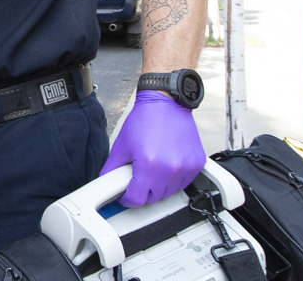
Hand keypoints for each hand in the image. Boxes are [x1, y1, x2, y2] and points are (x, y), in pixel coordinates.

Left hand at [100, 91, 205, 206]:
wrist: (166, 103)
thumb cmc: (145, 120)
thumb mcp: (121, 145)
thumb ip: (111, 169)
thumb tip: (105, 184)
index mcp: (149, 165)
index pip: (137, 199)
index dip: (128, 199)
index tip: (126, 196)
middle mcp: (169, 168)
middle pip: (154, 198)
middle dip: (144, 191)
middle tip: (139, 177)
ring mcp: (185, 167)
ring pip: (170, 192)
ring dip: (160, 186)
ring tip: (154, 168)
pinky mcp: (196, 163)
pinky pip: (185, 183)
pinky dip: (175, 179)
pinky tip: (168, 164)